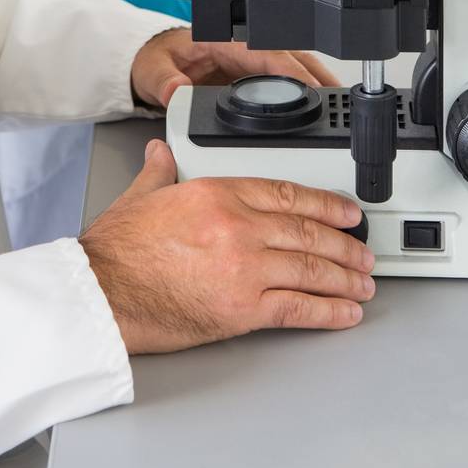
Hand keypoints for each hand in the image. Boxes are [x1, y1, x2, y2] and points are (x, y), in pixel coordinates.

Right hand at [80, 138, 373, 352]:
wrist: (104, 291)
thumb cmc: (117, 250)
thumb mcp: (141, 196)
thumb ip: (160, 172)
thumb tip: (161, 154)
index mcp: (218, 193)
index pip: (287, 193)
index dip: (325, 203)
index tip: (346, 212)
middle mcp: (238, 226)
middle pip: (307, 231)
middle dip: (343, 244)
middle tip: (363, 252)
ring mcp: (245, 267)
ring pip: (311, 268)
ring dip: (344, 278)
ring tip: (363, 284)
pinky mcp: (243, 309)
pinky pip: (298, 309)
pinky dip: (329, 312)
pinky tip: (345, 313)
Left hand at [130, 26, 338, 110]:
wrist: (151, 62)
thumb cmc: (156, 58)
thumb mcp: (155, 69)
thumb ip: (165, 80)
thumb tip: (176, 90)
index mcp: (224, 39)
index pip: (264, 51)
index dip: (290, 68)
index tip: (309, 86)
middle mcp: (242, 46)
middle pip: (288, 55)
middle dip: (317, 74)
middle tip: (340, 98)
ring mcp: (250, 60)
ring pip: (293, 64)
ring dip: (318, 79)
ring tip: (340, 102)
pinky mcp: (252, 73)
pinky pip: (285, 77)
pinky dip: (307, 88)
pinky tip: (322, 104)